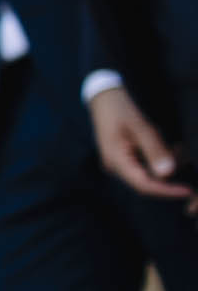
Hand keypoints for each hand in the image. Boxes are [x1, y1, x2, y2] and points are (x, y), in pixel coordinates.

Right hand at [89, 85, 193, 208]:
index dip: (166, 191)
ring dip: (166, 164)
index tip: (188, 191)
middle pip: (147, 181)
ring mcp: (118, 165)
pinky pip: (145, 167)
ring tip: (178, 147)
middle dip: (169, 173)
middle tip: (183, 153)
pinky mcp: (124, 160)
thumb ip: (154, 150)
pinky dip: (159, 160)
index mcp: (116, 161)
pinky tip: (169, 147)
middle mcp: (115, 167)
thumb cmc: (120, 109)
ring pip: (148, 174)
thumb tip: (168, 173)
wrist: (103, 99)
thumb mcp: (140, 126)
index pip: (143, 185)